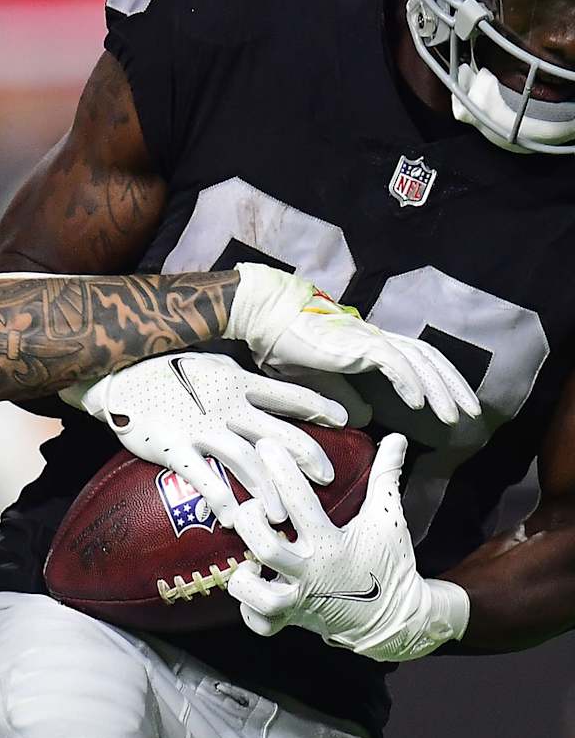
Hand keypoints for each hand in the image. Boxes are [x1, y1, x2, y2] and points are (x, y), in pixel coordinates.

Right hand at [63, 352, 347, 526]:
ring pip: (243, 460)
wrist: (120, 375)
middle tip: (329, 478)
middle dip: (305, 457)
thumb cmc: (168, 373)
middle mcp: (223, 404)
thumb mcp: (212, 368)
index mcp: (236, 382)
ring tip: (280, 514)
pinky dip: (219, 498)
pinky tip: (231, 517)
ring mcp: (199, 426)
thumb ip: (241, 384)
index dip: (318, 407)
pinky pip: (201, 476)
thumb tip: (272, 396)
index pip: (287, 394)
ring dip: (265, 489)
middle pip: (275, 433)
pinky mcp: (174, 445)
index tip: (346, 420)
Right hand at [223, 263, 479, 425]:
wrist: (264, 319)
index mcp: (370, 346)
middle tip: (472, 413)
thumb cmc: (283, 346)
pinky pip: (394, 362)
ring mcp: (369, 339)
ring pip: (420, 360)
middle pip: (430, 358)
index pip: (419, 360)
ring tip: (455, 416)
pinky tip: (418, 404)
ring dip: (441, 389)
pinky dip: (411, 383)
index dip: (441, 382)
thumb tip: (365, 417)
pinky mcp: (357, 343)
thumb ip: (342, 398)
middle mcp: (376, 339)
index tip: (454, 408)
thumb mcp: (316, 381)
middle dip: (454, 386)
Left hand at [226, 436, 470, 661]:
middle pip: (267, 549)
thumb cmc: (388, 562)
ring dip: (244, 577)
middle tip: (249, 507)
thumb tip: (397, 438)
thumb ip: (386, 476)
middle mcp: (312, 573)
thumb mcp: (388, 517)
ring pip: (259, 596)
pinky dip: (249, 609)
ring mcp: (300, 600)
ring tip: (245, 558)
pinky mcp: (292, 621)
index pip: (300, 503)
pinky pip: (260, 623)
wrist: (398, 618)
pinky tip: (250, 586)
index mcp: (333, 544)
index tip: (266, 446)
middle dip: (251, 524)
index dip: (281, 471)